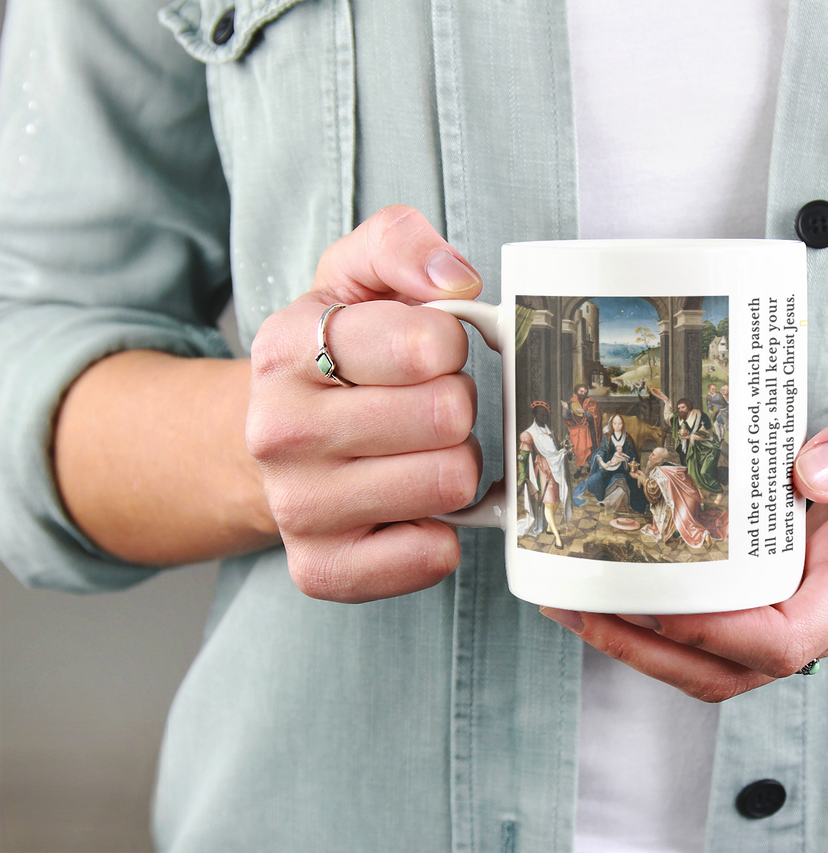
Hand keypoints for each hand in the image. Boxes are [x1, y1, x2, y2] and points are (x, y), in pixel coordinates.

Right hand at [247, 206, 484, 602]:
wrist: (271, 443)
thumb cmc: (334, 358)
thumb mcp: (352, 278)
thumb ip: (400, 243)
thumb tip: (457, 278)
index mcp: (288, 346)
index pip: (430, 344)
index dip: (450, 345)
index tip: (428, 352)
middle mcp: (280, 430)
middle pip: (450, 417)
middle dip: (456, 407)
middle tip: (424, 408)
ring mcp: (297, 506)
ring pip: (451, 483)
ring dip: (454, 466)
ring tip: (416, 452)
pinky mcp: (321, 568)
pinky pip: (432, 556)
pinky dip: (441, 532)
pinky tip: (411, 508)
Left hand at [542, 369, 827, 698]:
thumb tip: (809, 471)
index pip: (783, 641)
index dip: (714, 632)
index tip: (655, 600)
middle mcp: (824, 608)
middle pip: (729, 667)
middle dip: (647, 647)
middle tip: (573, 606)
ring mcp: (799, 603)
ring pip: (713, 657)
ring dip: (641, 641)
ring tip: (572, 602)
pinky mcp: (778, 587)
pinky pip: (714, 622)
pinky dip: (660, 616)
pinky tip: (616, 581)